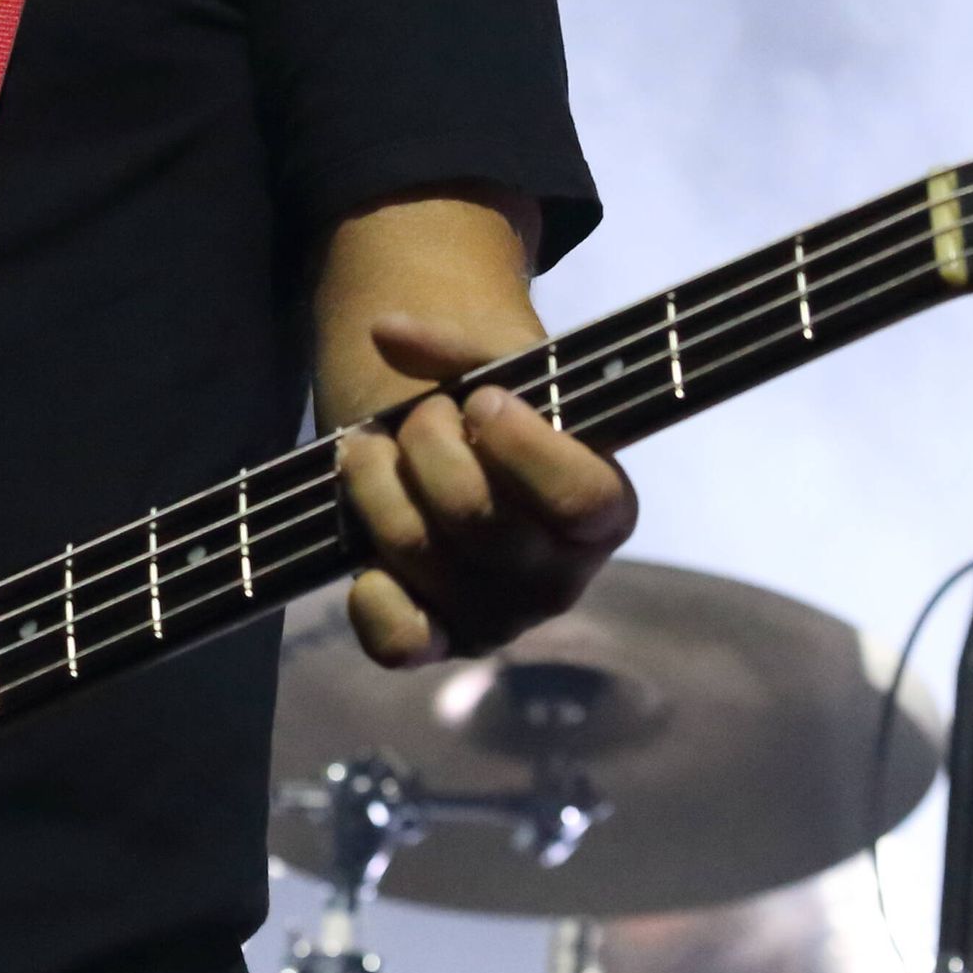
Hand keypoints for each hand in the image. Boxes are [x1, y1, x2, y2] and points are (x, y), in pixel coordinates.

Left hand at [335, 313, 637, 665]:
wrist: (457, 467)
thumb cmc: (493, 415)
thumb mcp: (499, 370)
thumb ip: (456, 347)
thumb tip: (385, 330)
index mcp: (606, 513)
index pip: (580, 499)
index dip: (521, 445)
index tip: (483, 402)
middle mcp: (561, 580)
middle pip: (478, 517)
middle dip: (428, 442)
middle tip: (421, 413)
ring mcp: (500, 619)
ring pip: (419, 552)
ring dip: (375, 481)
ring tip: (369, 447)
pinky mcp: (440, 641)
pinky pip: (398, 639)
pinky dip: (369, 590)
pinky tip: (366, 550)